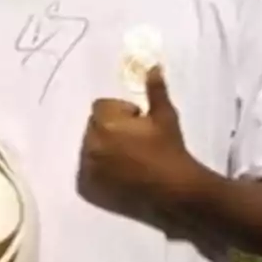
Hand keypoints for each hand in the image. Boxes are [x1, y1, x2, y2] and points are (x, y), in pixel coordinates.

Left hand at [80, 67, 197, 206]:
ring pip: (89, 149)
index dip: (122, 114)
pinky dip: (98, 173)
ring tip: (130, 164)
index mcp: (104, 122)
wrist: (176, 195)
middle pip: (94, 127)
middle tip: (136, 146)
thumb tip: (153, 66)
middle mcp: (89, 143)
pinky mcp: (86, 188)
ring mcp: (86, 168)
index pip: (102, 107)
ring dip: (103, 151)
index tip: (140, 128)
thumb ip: (155, 90)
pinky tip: (121, 179)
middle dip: (111, 131)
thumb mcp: (165, 118)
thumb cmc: (170, 152)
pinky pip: (86, 172)